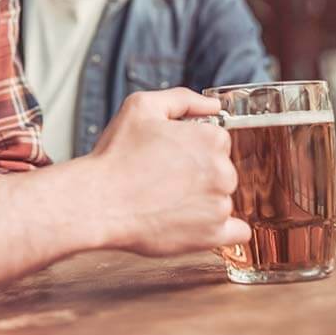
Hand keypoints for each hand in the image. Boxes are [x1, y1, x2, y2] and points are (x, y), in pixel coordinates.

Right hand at [86, 88, 249, 255]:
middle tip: (166, 180)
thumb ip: (183, 99)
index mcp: (211, 139)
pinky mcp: (212, 235)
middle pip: (223, 171)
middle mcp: (222, 171)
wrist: (98, 202)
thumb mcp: (142, 107)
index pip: (218, 142)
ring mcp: (219, 205)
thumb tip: (214, 106)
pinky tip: (197, 225)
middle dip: (200, 174)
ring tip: (168, 202)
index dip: (194, 148)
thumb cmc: (116, 156)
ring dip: (204, 201)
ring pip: (224, 199)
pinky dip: (222, 230)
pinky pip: (237, 232)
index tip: (172, 157)